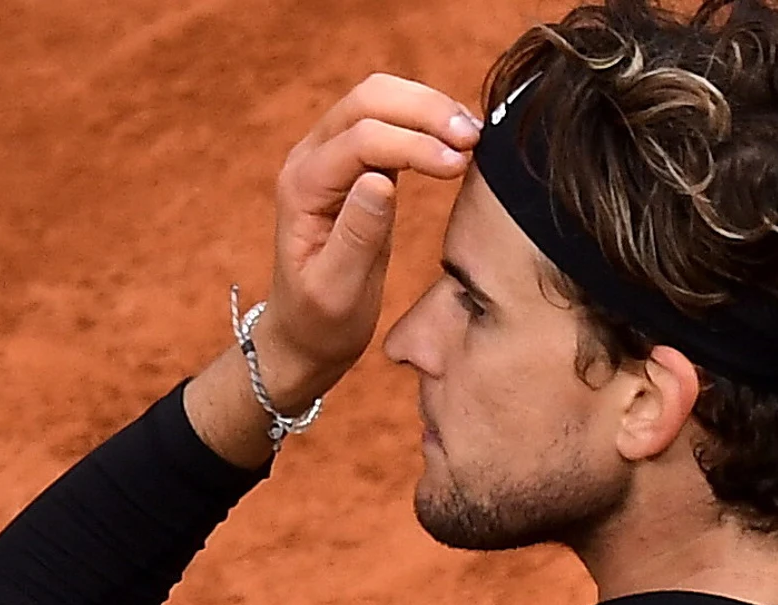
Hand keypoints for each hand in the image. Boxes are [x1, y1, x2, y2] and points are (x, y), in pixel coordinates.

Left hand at [258, 74, 480, 378]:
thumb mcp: (337, 291)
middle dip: (425, 110)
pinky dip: (427, 121)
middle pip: (368, 100)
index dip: (413, 144)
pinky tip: (461, 141)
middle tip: (475, 137)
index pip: (359, 140)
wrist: (305, 331)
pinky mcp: (355, 160)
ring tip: (476, 136)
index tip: (459, 165)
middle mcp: (309, 159)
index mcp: (301, 187)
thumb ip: (356, 236)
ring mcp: (330, 154)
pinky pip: (391, 120)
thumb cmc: (320, 319)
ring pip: (381, 100)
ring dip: (430, 109)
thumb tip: (381, 181)